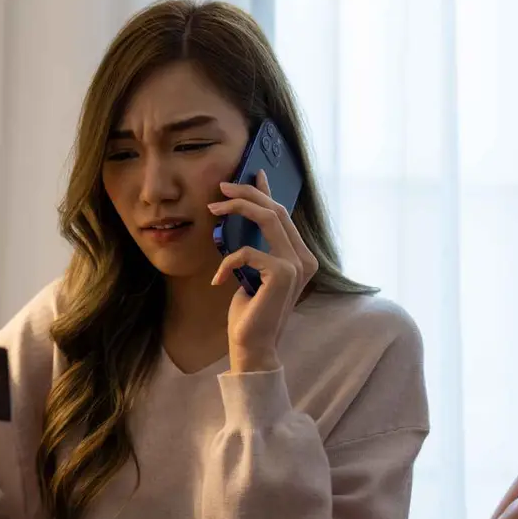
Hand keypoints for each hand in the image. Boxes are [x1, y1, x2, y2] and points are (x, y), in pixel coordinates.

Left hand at [207, 170, 318, 372]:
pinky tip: (218, 280)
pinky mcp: (282, 273)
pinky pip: (248, 252)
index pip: (283, 214)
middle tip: (220, 188)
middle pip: (276, 210)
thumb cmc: (250, 312)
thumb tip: (245, 218)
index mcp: (300, 256)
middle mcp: (305, 258)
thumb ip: (255, 246)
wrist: (253, 345)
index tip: (251, 173)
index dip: (267, 191)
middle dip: (246, 194)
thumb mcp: (251, 271)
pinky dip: (227, 261)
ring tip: (212, 210)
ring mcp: (297, 265)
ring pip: (267, 219)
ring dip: (236, 209)